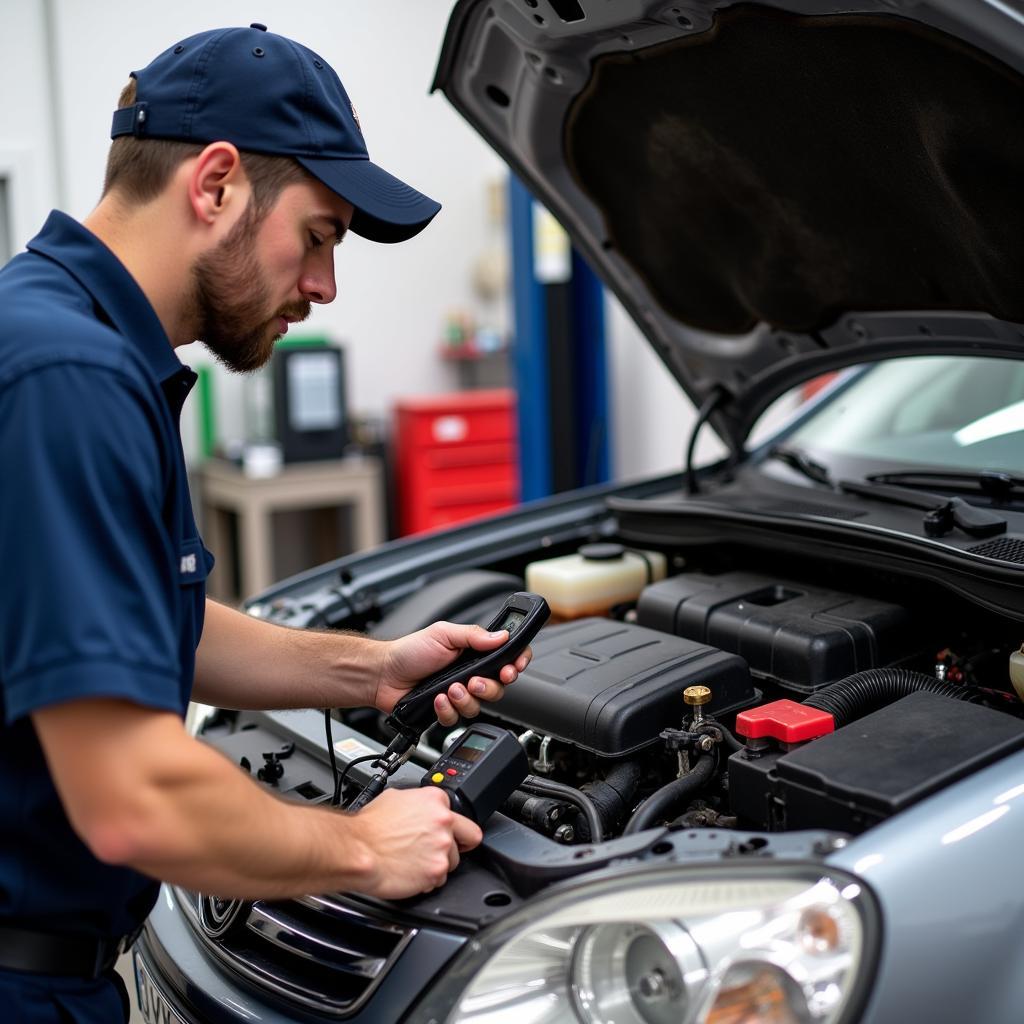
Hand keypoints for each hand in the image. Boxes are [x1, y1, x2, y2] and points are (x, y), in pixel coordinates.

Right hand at [349, 787, 481, 896]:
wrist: (357, 851)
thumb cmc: (368, 828)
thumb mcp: (394, 798)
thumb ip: (416, 803)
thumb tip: (418, 808)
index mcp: (435, 800)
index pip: (460, 814)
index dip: (450, 825)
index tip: (444, 832)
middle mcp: (443, 821)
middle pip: (467, 837)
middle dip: (457, 845)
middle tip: (439, 850)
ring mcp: (442, 847)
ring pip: (452, 861)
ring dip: (437, 864)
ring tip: (414, 862)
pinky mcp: (436, 871)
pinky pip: (439, 880)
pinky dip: (427, 880)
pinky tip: (411, 873)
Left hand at [377, 620, 531, 725]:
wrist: (383, 674)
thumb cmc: (409, 651)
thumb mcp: (443, 634)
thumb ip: (474, 635)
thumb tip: (501, 636)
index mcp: (474, 653)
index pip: (506, 657)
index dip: (516, 663)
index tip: (514, 666)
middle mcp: (469, 673)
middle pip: (499, 687)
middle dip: (490, 686)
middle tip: (475, 680)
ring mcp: (458, 693)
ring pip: (480, 706)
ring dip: (466, 698)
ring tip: (450, 688)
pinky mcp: (446, 710)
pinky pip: (457, 718)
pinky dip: (448, 709)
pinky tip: (437, 698)